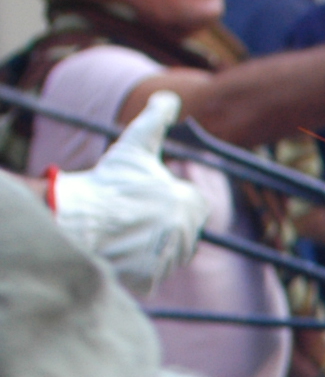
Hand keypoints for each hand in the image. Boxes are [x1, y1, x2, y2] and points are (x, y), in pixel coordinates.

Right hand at [47, 92, 207, 294]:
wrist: (78, 217)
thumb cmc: (107, 180)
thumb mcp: (134, 146)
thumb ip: (155, 121)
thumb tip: (170, 96)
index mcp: (190, 204)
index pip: (194, 205)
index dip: (170, 198)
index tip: (146, 195)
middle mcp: (187, 234)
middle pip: (182, 231)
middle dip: (161, 223)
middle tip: (131, 213)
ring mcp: (170, 260)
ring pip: (167, 253)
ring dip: (149, 243)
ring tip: (122, 229)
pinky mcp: (151, 281)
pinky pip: (149, 274)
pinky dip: (135, 266)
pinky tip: (118, 249)